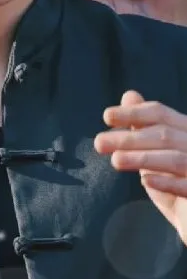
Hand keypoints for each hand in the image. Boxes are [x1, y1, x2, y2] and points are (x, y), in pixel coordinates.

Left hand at [94, 90, 186, 243]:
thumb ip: (145, 127)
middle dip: (130, 138)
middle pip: (164, 135)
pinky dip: (166, 181)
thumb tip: (129, 96)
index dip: (133, 113)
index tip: (107, 117)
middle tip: (100, 143)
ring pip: (174, 158)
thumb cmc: (177, 182)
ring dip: (142, 158)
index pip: (160, 114)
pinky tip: (145, 180)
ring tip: (115, 160)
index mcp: (185, 130)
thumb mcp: (157, 152)